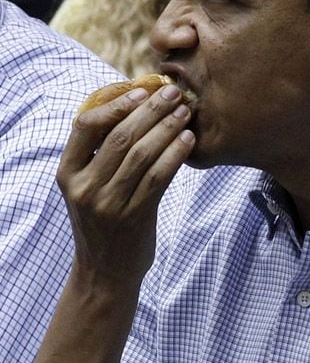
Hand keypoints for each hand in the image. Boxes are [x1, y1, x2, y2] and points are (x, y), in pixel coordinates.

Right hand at [57, 84, 194, 290]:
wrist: (105, 272)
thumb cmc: (104, 219)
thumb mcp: (90, 186)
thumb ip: (103, 153)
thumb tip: (138, 106)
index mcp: (68, 172)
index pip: (85, 126)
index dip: (116, 104)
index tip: (141, 91)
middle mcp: (83, 186)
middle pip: (120, 136)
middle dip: (151, 110)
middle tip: (175, 93)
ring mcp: (107, 203)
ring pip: (142, 154)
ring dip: (168, 128)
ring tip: (186, 112)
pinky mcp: (134, 217)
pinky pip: (158, 177)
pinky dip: (175, 153)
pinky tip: (189, 139)